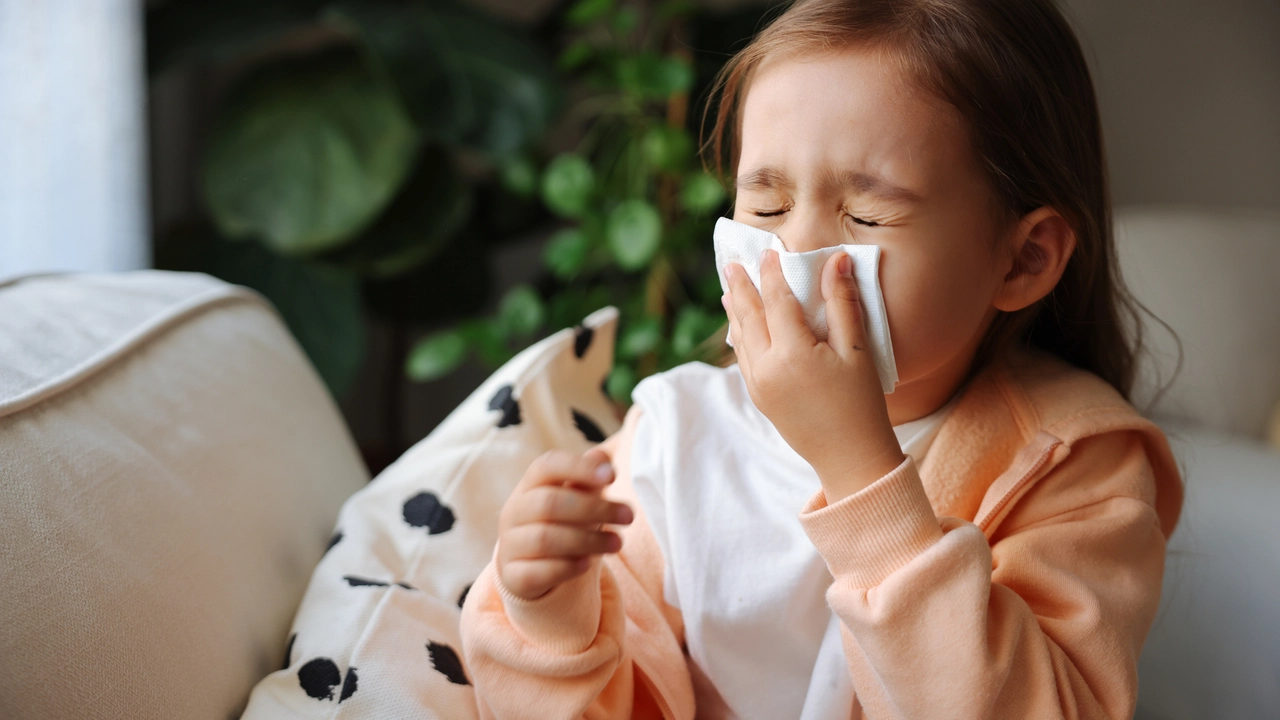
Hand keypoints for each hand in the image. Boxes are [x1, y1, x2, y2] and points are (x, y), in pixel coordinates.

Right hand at [496, 448, 633, 600]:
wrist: (531, 565)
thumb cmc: (561, 521)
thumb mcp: (577, 496)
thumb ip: (588, 476)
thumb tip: (602, 459)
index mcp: (530, 485)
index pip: (547, 466)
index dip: (579, 467)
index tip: (612, 476)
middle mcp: (514, 512)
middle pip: (550, 503)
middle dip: (595, 509)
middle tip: (629, 516)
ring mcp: (511, 545)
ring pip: (545, 539)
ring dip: (588, 540)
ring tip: (618, 543)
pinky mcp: (514, 576)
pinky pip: (538, 571)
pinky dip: (566, 567)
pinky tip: (588, 564)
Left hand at [722, 249, 903, 501]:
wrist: (849, 458)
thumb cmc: (861, 404)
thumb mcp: (857, 351)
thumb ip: (843, 303)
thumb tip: (837, 260)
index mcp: (792, 353)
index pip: (777, 300)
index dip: (772, 273)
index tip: (769, 251)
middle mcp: (767, 368)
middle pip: (749, 316)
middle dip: (741, 287)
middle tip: (731, 262)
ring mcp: (758, 385)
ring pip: (740, 338)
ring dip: (735, 310)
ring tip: (730, 289)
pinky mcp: (758, 398)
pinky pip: (743, 359)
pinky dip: (740, 336)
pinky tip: (741, 326)